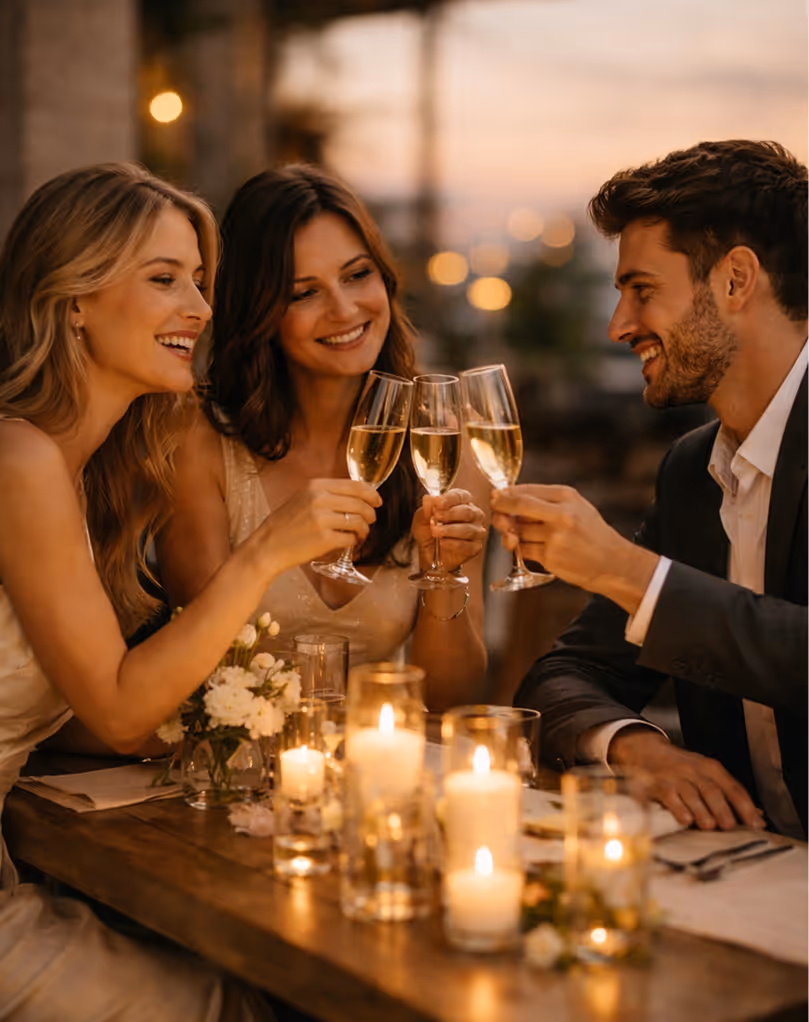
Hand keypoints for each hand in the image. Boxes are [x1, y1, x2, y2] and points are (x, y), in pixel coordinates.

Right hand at [260, 478, 380, 573]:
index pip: (354, 486)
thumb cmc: (285, 524)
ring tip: (360, 534)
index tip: (377, 501)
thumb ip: (326, 494)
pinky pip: (350, 538)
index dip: (371, 494)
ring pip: (359, 521)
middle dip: (370, 514)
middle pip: (360, 503)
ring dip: (364, 529)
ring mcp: (322, 519)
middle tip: (370, 521)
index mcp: (315, 486)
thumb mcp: (302, 498)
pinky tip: (351, 543)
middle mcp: (320, 499)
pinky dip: (354, 541)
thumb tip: (356, 495)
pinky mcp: (324, 539)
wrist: (267, 546)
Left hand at [412, 489, 486, 572]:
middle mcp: (473, 514)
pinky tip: (442, 542)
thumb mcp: (422, 518)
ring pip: (468, 529)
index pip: (461, 496)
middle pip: (467, 511)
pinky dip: (453, 544)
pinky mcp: (475, 547)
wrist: (428, 552)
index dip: (450, 499)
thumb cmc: (428, 530)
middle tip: (436, 517)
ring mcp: (476, 531)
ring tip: (435, 532)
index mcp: (461, 502)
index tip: (438, 503)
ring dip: (449, 530)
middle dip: (450, 514)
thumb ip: (427, 508)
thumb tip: (431, 500)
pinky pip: (468, 545)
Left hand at [490, 484, 655, 613]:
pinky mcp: (551, 557)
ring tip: (524, 534)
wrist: (613, 562)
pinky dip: (523, 549)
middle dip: (501, 509)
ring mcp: (555, 537)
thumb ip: (546, 501)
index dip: (506, 494)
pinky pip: (524, 550)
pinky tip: (537, 547)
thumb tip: (509, 497)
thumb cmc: (591, 533)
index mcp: (567, 496)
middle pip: (518, 507)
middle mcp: (561, 514)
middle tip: (496, 511)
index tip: (496, 496)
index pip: (526, 491)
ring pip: (518, 531)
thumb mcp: (576, 506)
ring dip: (513, 533)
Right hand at [609, 728, 765, 830]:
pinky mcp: (658, 785)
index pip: (733, 787)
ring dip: (702, 812)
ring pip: (692, 795)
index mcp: (710, 768)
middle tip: (730, 826)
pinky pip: (670, 798)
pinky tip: (686, 820)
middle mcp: (693, 770)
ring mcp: (675, 777)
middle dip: (722, 809)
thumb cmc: (682, 768)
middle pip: (712, 790)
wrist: (647, 752)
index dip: (745, 806)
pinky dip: (679, 809)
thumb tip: (757, 816)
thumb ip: (729, 793)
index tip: (756, 824)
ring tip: (710, 826)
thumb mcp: (706, 773)